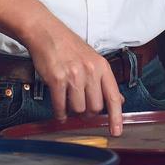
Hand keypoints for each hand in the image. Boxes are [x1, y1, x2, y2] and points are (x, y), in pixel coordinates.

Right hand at [25, 19, 123, 135]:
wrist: (46, 32)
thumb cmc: (68, 45)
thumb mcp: (92, 59)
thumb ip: (104, 80)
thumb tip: (118, 100)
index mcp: (101, 66)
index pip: (113, 97)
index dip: (116, 117)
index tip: (116, 131)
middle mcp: (90, 71)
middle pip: (95, 107)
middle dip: (88, 112)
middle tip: (81, 107)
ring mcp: (74, 75)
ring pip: (78, 109)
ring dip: (73, 111)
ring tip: (68, 103)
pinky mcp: (57, 79)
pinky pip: (60, 106)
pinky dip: (60, 112)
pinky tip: (59, 110)